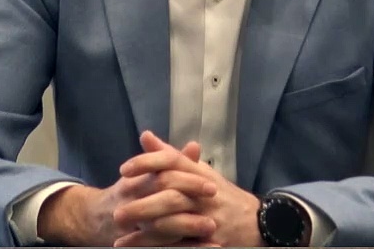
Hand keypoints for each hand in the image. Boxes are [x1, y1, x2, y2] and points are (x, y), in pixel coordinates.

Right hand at [38, 137, 217, 246]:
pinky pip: (158, 247)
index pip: (163, 176)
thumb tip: (194, 146)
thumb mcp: (144, 172)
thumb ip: (170, 160)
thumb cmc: (129, 191)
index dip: (188, 181)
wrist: (95, 219)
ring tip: (211, 228)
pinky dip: (182, 247)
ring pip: (160, 228)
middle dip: (190, 203)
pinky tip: (202, 246)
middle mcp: (132, 202)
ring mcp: (131, 225)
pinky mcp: (133, 242)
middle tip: (214, 208)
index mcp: (136, 181)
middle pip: (162, 201)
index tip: (212, 186)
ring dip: (187, 228)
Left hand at [113, 131, 264, 247]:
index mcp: (198, 174)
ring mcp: (207, 219)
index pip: (172, 162)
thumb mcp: (199, 171)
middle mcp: (203, 194)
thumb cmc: (222, 195)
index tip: (123, 170)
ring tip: (121, 240)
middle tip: (117, 214)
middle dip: (142, 206)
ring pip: (173, 226)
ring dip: (145, 236)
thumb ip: (170, 155)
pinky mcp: (209, 242)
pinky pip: (182, 247)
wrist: (257, 222)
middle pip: (170, 196)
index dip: (147, 163)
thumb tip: (146, 136)